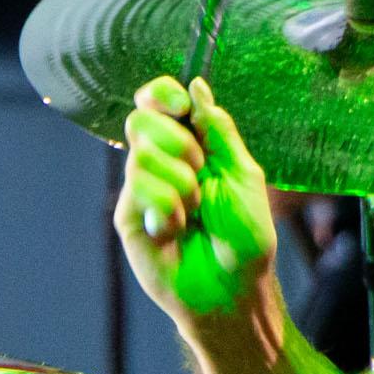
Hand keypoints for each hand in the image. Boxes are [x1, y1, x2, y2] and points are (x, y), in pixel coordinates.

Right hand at [113, 75, 277, 326]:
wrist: (234, 288)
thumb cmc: (245, 236)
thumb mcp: (242, 172)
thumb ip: (218, 128)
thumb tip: (196, 85)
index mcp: (189, 144)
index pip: (158, 100)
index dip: (162, 94)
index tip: (181, 108)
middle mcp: (159, 162)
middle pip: (141, 119)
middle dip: (178, 142)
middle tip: (200, 173)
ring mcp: (140, 189)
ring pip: (142, 155)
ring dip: (180, 182)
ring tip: (194, 212)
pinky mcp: (128, 217)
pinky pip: (138, 189)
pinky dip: (167, 207)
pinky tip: (176, 230)